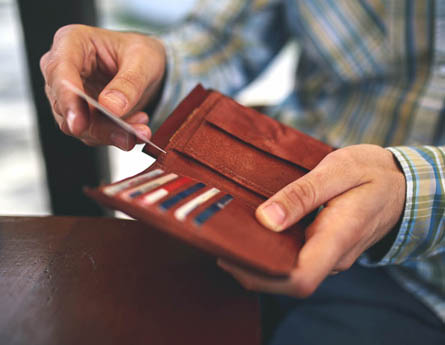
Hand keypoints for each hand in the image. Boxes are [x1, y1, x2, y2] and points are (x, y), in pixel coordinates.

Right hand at [40, 25, 165, 149]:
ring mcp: (69, 96)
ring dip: (112, 134)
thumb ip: (129, 83)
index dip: (67, 100)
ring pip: (80, 127)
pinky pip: (94, 134)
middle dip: (99, 126)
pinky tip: (136, 128)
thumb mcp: (144, 61)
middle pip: (67, 107)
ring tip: (140, 131)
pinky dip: (116, 135)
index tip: (79, 124)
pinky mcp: (82, 116)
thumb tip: (110, 107)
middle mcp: (63, 70)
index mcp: (71, 42)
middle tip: (128, 136)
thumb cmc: (140, 53)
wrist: (146, 67)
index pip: (59, 72)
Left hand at [218, 144, 405, 296]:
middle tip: (220, 241)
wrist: (400, 183)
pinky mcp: (325, 249)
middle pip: (286, 281)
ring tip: (231, 235)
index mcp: (338, 237)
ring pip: (289, 272)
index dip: (260, 276)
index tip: (230, 254)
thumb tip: (265, 219)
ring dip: (258, 261)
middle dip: (250, 269)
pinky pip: (295, 260)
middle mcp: (333, 256)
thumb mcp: (337, 171)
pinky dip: (271, 252)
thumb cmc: (370, 171)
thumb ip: (302, 194)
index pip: (299, 279)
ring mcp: (330, 255)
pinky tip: (253, 233)